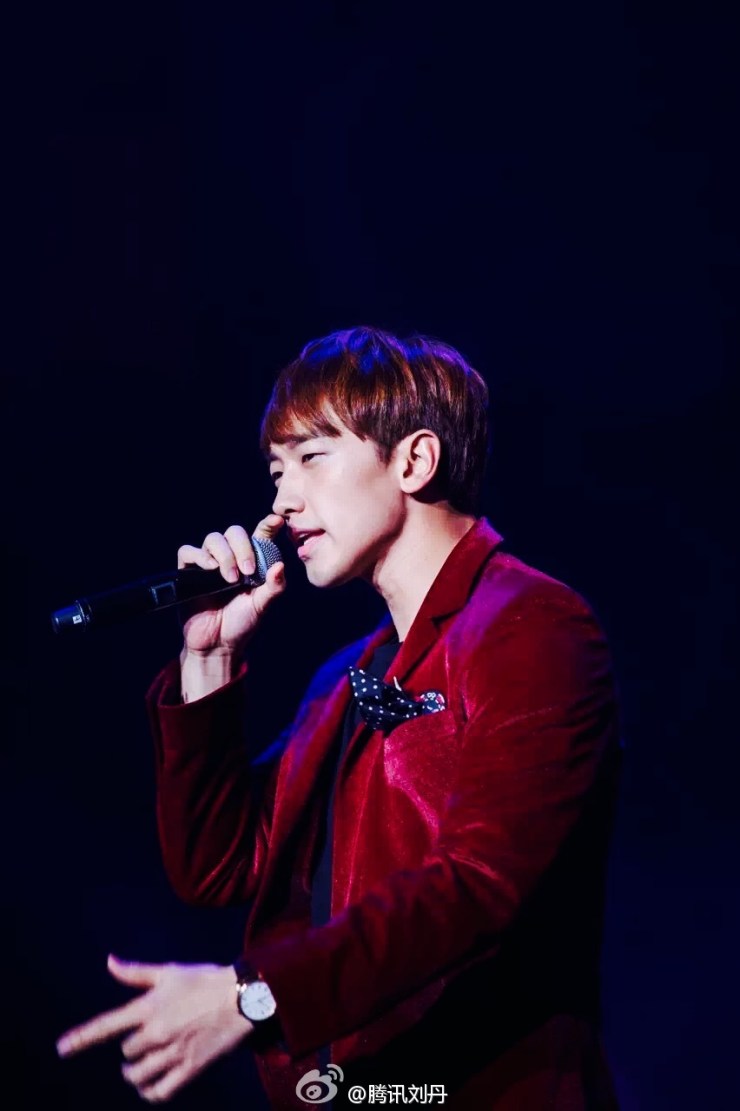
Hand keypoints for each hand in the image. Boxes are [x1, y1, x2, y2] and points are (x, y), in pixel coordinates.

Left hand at [56, 955, 250, 1102]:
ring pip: (139, 1075)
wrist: (242, 997)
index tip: (61, 1048)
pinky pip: (161, 1091)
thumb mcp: (169, 971)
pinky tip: (150, 1087)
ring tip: (137, 1070)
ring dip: (135, 1074)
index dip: (81, 1038)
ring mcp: (174, 1052)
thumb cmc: (204, 979)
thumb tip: (109, 960)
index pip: (107, 1025)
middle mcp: (157, 1032)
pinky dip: (151, 1092)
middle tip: (143, 1040)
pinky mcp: (190, 1068)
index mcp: (149, 1007)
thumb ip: (135, 972)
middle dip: (131, 1048)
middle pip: (127, 1052)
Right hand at [177, 514, 286, 654]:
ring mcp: (208, 564)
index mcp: (251, 562)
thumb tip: (280, 565)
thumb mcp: (261, 606)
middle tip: (249, 571)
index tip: (277, 521)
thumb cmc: (241, 624)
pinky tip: (211, 568)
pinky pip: (188, 552)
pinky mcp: (188, 573)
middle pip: (233, 532)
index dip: (267, 525)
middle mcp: (230, 558)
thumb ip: (274, 587)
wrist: (217, 645)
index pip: (259, 536)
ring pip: (213, 539)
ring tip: (231, 578)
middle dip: (243, 547)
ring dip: (225, 555)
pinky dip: (200, 556)